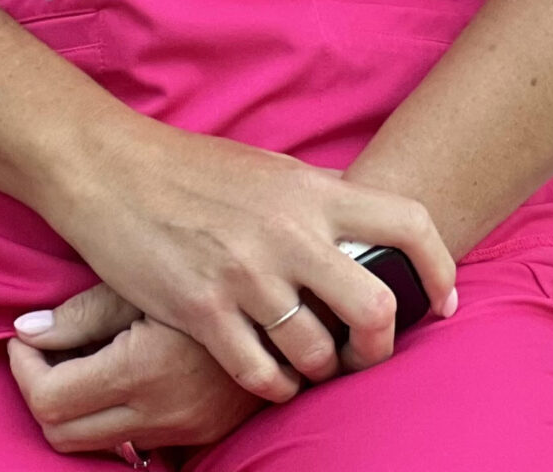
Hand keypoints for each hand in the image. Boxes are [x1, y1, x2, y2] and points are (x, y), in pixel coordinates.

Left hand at [9, 280, 271, 454]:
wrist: (298, 298)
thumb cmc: (214, 271)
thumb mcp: (144, 280)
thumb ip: (80, 314)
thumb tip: (24, 332)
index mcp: (141, 371)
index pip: (49, 401)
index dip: (23, 371)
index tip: (25, 339)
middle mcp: (160, 413)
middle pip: (63, 436)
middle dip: (41, 392)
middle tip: (43, 350)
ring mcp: (182, 429)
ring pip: (96, 444)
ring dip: (76, 406)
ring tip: (84, 353)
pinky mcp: (200, 433)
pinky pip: (135, 440)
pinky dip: (113, 415)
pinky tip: (121, 369)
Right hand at [30, 111, 456, 401]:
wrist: (110, 166)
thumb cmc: (190, 167)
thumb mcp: (268, 168)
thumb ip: (316, 202)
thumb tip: (363, 232)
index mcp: (311, 189)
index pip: (408, 223)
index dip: (440, 269)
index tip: (442, 301)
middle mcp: (290, 232)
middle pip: (376, 307)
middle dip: (380, 345)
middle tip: (363, 353)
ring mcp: (247, 274)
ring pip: (319, 353)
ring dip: (319, 370)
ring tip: (306, 365)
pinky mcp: (203, 310)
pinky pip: (262, 375)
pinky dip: (274, 386)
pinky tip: (267, 376)